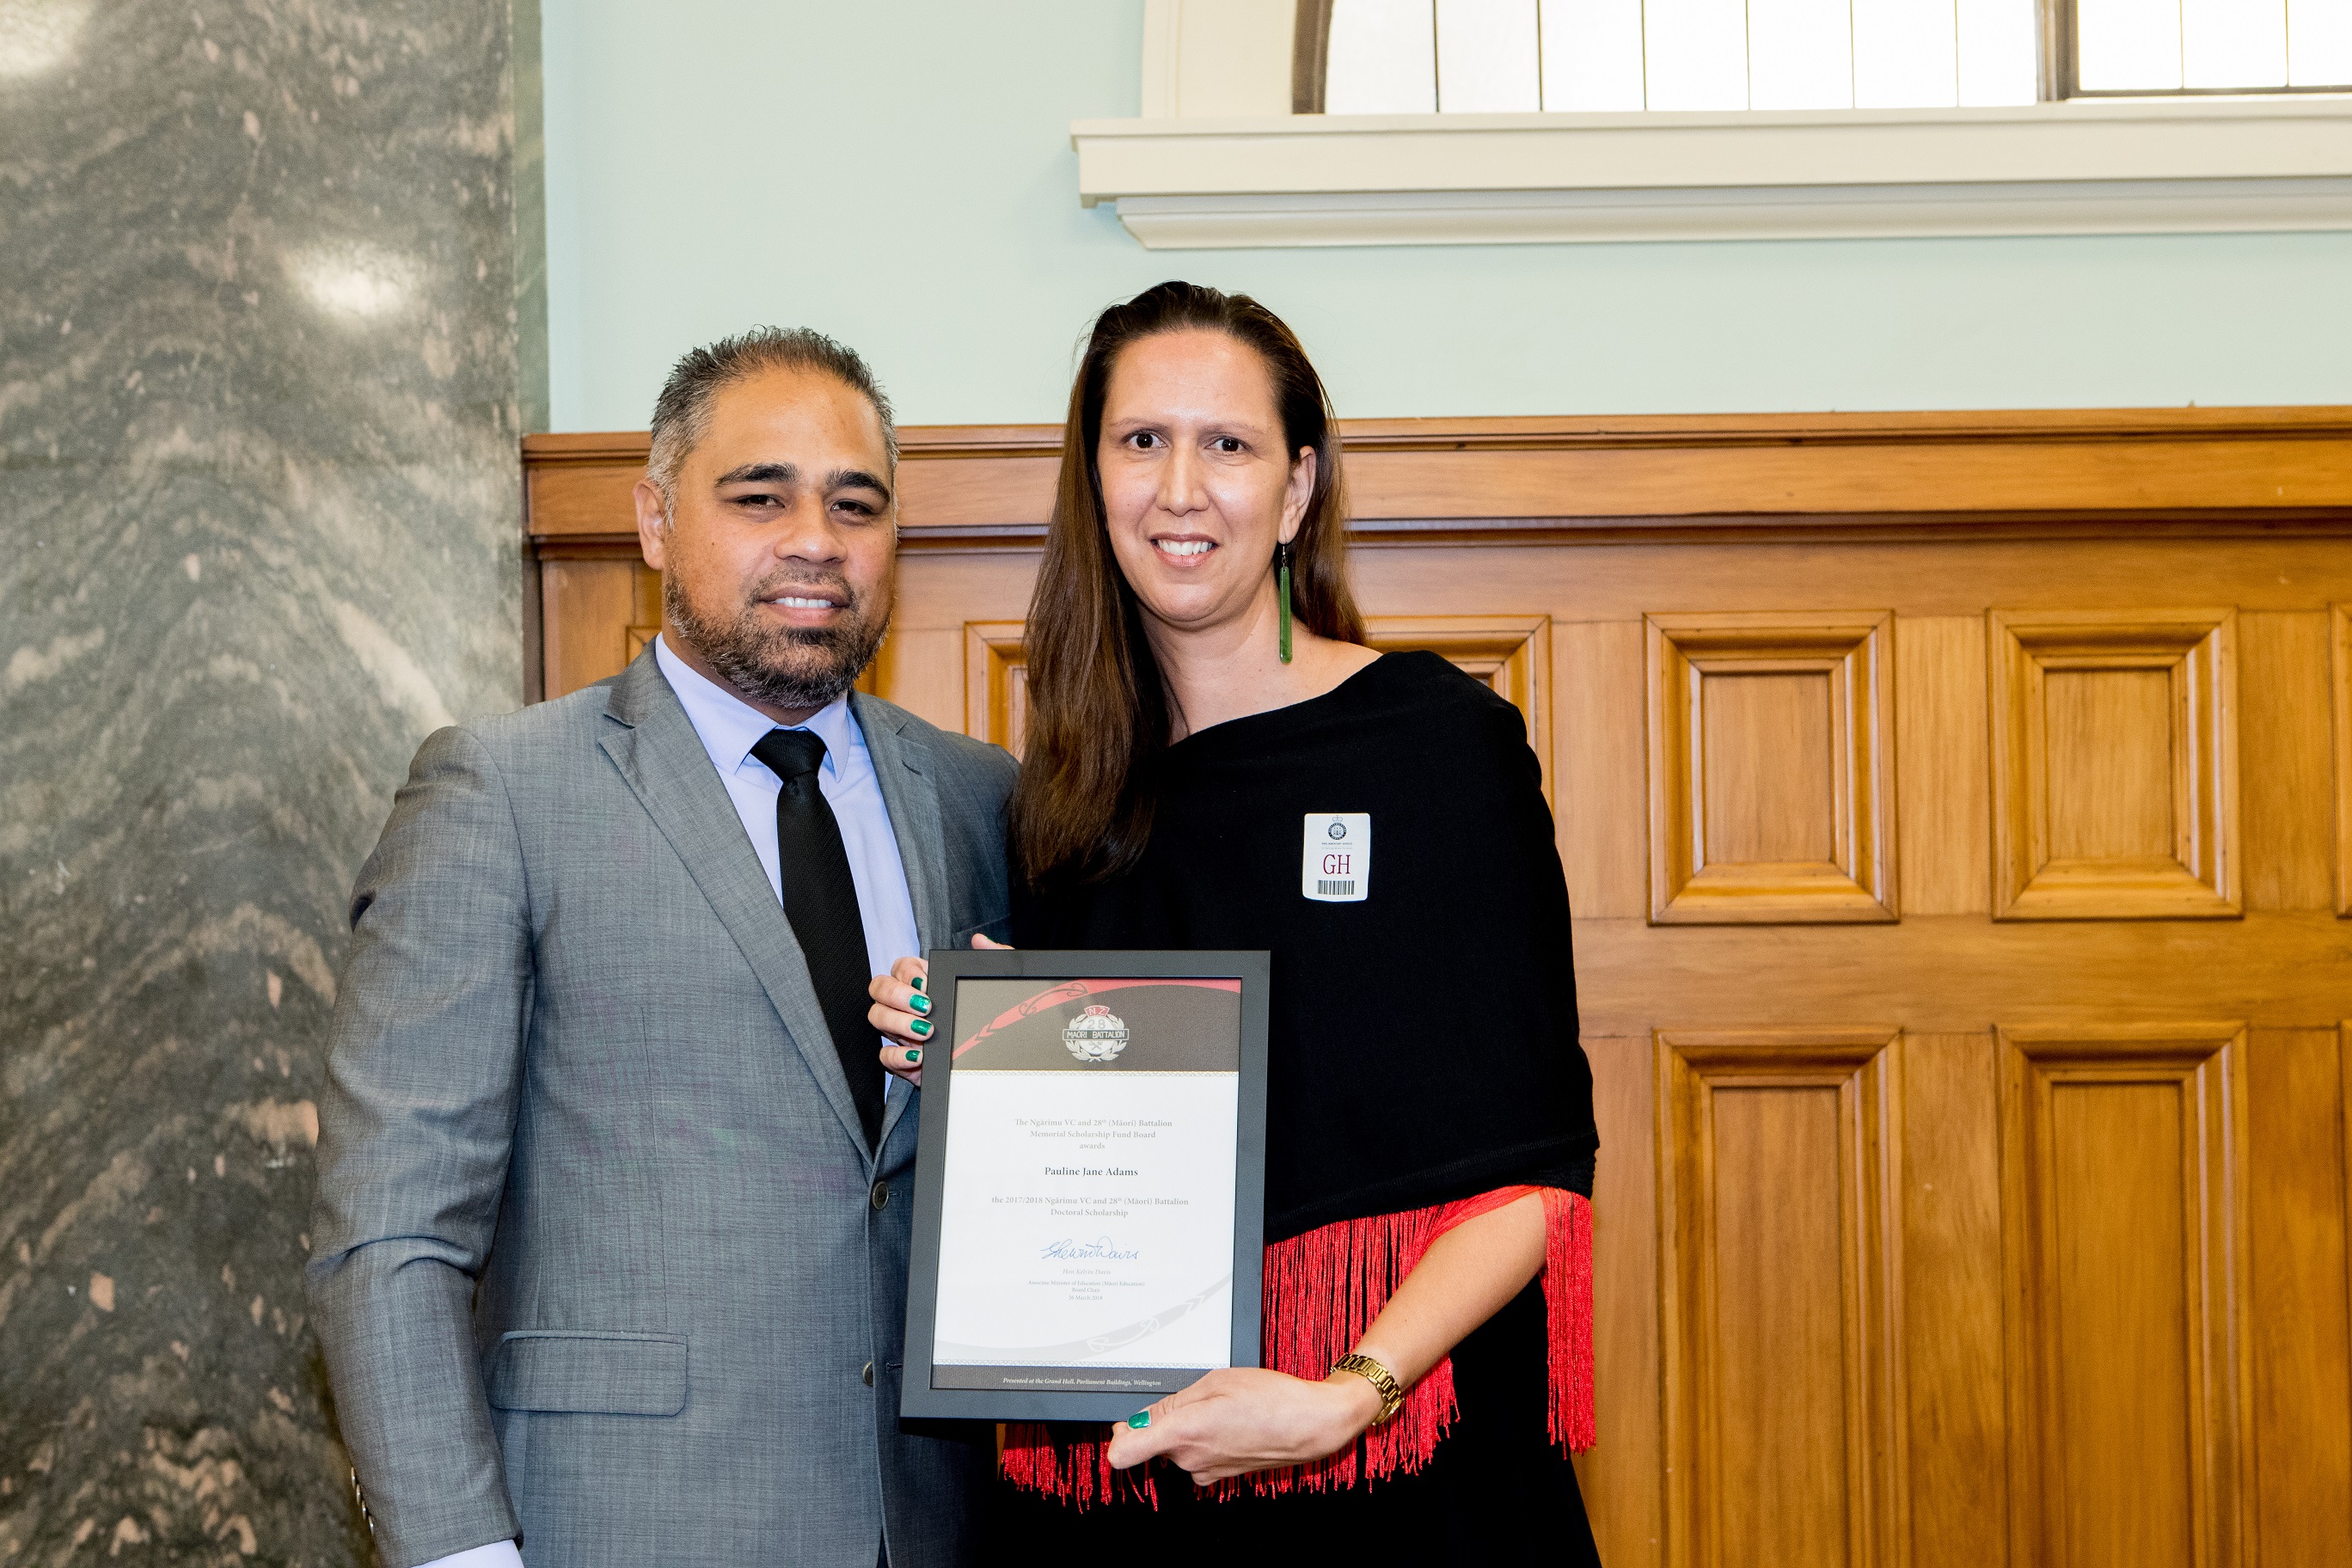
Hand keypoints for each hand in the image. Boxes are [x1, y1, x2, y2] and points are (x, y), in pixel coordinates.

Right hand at [867, 933, 1011, 1087]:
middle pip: (879, 988)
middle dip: (897, 994)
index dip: (908, 973)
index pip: (901, 967)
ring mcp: (901, 1032)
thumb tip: (980, 940)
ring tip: (926, 1032)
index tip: (927, 983)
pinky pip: (884, 1055)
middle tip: (925, 1007)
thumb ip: (993, 959)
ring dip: (898, 1023)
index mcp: (924, 984)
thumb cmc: (989, 1020)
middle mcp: (906, 1006)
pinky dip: (897, 1056)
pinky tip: (918, 1056)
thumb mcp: (995, 988)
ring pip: (877, 1017)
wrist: (994, 1059)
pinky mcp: (903, 1060)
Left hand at [1101, 1367, 1384, 1482]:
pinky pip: (1196, 1455)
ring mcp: (1205, 1471)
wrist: (1311, 1425)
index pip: (1123, 1453)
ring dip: (1187, 1428)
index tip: (1127, 1423)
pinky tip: (1230, 1424)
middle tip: (1196, 1398)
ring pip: (1176, 1446)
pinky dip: (1205, 1440)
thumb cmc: (1270, 1398)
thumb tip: (1139, 1420)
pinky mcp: (1219, 1477)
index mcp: (1184, 1432)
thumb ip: (1172, 1402)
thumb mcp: (1216, 1381)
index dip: (1119, 1436)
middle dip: (1164, 1419)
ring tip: (1221, 1408)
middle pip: (1152, 1442)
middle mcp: (1189, 1459)